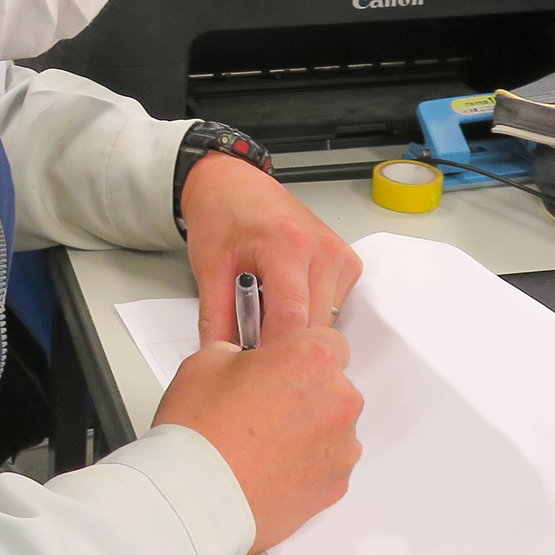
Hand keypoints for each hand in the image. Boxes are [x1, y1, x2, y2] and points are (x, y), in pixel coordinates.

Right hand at [153, 326, 362, 552]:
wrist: (198, 498)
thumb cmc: (202, 433)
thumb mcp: (207, 360)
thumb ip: (238, 353)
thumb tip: (241, 363)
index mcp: (312, 360)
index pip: (327, 340)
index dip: (300, 352)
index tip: (281, 364)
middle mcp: (337, 401)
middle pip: (331, 385)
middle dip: (303, 391)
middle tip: (261, 404)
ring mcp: (341, 448)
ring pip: (331, 427)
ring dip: (306, 429)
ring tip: (260, 442)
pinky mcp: (334, 487)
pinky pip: (326, 465)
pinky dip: (305, 465)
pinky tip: (268, 467)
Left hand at [180, 152, 362, 345]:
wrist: (234, 185)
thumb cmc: (223, 215)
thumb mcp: (209, 267)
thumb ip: (216, 319)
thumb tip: (224, 360)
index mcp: (287, 244)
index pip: (291, 318)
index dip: (271, 351)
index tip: (252, 368)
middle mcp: (322, 249)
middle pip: (313, 325)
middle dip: (282, 344)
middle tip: (251, 342)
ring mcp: (339, 255)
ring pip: (326, 322)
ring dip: (297, 331)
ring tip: (265, 314)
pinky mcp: (346, 263)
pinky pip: (334, 309)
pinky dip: (310, 316)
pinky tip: (284, 301)